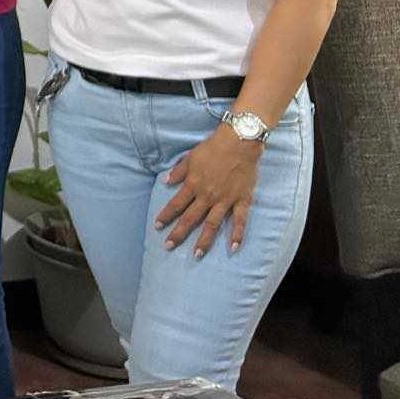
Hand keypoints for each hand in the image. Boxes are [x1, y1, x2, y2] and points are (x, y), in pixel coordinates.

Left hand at [155, 124, 263, 255]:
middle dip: (178, 233)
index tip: (157, 227)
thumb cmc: (213, 148)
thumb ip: (178, 172)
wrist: (239, 143)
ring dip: (203, 240)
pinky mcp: (242, 201)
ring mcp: (225, 200)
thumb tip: (165, 181)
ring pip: (212, 224)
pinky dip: (237, 235)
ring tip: (196, 254)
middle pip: (190, 218)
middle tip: (168, 246)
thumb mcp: (190, 157)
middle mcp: (207, 196)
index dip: (165, 216)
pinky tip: (232, 248)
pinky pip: (239, 221)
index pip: (175, 204)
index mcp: (193, 185)